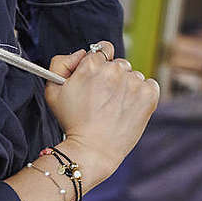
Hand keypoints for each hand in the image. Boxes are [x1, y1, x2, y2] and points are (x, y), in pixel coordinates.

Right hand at [45, 45, 159, 189]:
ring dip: (127, 87)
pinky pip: (149, 85)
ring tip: (115, 109)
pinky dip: (142, 95)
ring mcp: (133, 81)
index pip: (103, 49)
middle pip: (118, 64)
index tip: (98, 79)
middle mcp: (114, 69)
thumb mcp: (52, 91)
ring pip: (133, 76)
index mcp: (91, 65)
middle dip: (112, 78)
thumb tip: (82, 53)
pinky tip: (129, 110)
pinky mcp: (148, 94)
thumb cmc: (71, 123)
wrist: (92, 151)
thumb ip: (61, 63)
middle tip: (103, 101)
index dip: (99, 64)